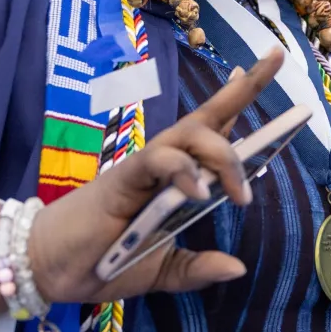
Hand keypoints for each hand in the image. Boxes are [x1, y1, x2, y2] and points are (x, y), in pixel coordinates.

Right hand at [27, 50, 283, 305]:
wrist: (54, 271)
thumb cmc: (105, 260)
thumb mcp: (162, 271)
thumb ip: (197, 268)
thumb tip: (237, 267)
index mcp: (178, 177)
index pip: (214, 129)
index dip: (240, 97)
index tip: (267, 63)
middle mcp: (164, 162)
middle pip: (208, 116)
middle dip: (243, 87)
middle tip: (276, 59)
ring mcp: (143, 167)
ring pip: (189, 136)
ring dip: (221, 155)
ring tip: (239, 193)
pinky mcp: (121, 179)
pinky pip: (157, 162)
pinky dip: (181, 173)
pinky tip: (198, 195)